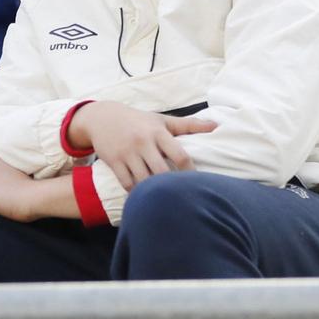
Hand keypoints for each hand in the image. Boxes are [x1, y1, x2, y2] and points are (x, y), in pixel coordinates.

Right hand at [66, 101, 214, 189]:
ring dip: (154, 192)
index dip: (191, 173)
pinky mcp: (113, 161)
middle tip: (182, 198)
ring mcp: (127, 153)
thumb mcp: (162, 120)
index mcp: (158, 132)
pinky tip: (144, 198)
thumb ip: (189, 125)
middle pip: (162, 172)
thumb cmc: (138, 121)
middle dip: (173, 186)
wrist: (102, 117)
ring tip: (165, 201)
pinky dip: (136, 193)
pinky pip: (127, 183)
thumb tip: (216, 125)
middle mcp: (142, 142)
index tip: (197, 184)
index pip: (180, 156)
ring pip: (144, 180)